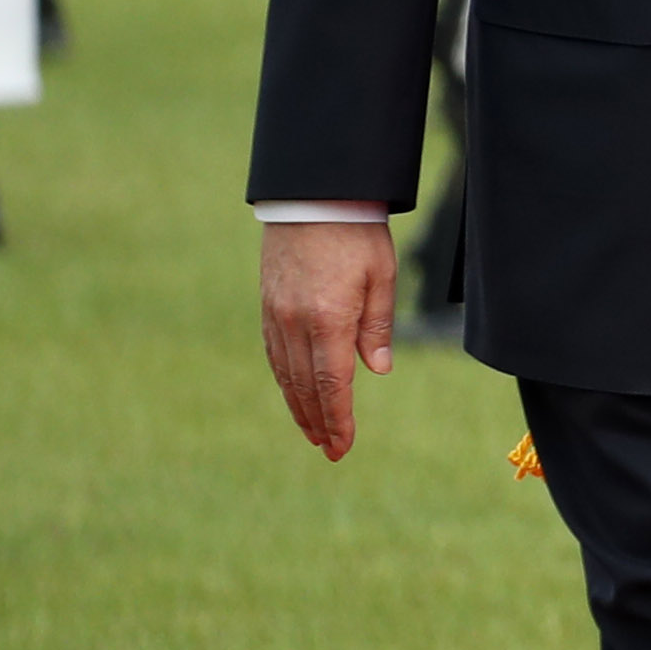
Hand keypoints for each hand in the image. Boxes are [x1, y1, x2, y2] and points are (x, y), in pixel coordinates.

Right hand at [261, 220, 399, 459]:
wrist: (313, 199)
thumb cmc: (357, 234)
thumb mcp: (382, 277)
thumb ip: (377, 327)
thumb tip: (376, 371)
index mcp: (328, 319)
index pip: (331, 383)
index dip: (337, 418)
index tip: (342, 445)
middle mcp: (295, 323)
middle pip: (304, 386)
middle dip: (318, 422)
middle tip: (331, 450)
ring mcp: (276, 315)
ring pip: (284, 374)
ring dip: (298, 406)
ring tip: (313, 432)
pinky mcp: (268, 306)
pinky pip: (274, 353)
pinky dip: (284, 379)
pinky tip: (294, 393)